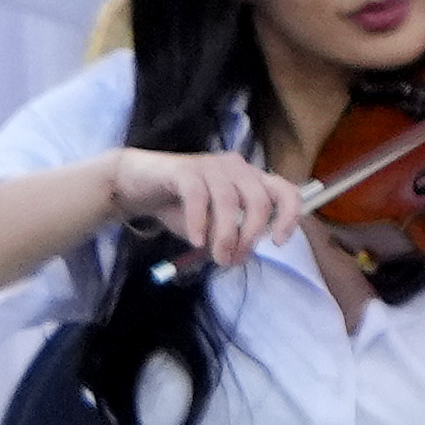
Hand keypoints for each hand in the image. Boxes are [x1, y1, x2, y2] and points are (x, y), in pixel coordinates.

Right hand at [108, 146, 309, 271]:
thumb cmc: (177, 204)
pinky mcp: (185, 170)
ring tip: (217, 256)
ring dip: (225, 235)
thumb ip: (225, 237)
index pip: (285, 191)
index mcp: (250, 179)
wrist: (135, 184)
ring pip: (229, 201)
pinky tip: (195, 241)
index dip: (289, 216)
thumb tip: (240, 256)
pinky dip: (199, 222)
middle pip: (259, 201)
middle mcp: (237, 168)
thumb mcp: (207, 227)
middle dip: (250, 235)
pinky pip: (198, 197)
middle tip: (234, 258)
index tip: (277, 242)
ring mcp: (211, 166)